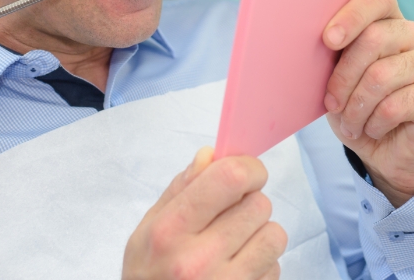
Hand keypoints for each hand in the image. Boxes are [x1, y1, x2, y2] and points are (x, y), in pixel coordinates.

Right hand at [122, 147, 286, 279]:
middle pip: (258, 204)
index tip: (246, 171)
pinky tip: (238, 269)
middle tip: (230, 213)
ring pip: (274, 235)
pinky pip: (276, 268)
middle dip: (248, 202)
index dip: (248, 167)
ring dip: (260, 233)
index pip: (230, 179)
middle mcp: (200, 259)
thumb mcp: (148, 227)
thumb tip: (210, 155)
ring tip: (236, 242)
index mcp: (171, 229)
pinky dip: (262, 264)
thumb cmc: (148, 272)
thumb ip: (180, 188)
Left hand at [323, 0, 413, 205]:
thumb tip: (296, 31)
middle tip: (331, 102)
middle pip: (374, 38)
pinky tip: (369, 128)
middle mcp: (407, 34)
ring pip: (382, 75)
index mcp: (382, 19)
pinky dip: (374, 121)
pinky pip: (397, 104)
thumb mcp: (331, 72)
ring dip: (356, 106)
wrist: (379, 145)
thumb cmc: (349, 100)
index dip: (352, 15)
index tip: (328, 40)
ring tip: (348, 121)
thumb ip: (327, 48)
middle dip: (344, 75)